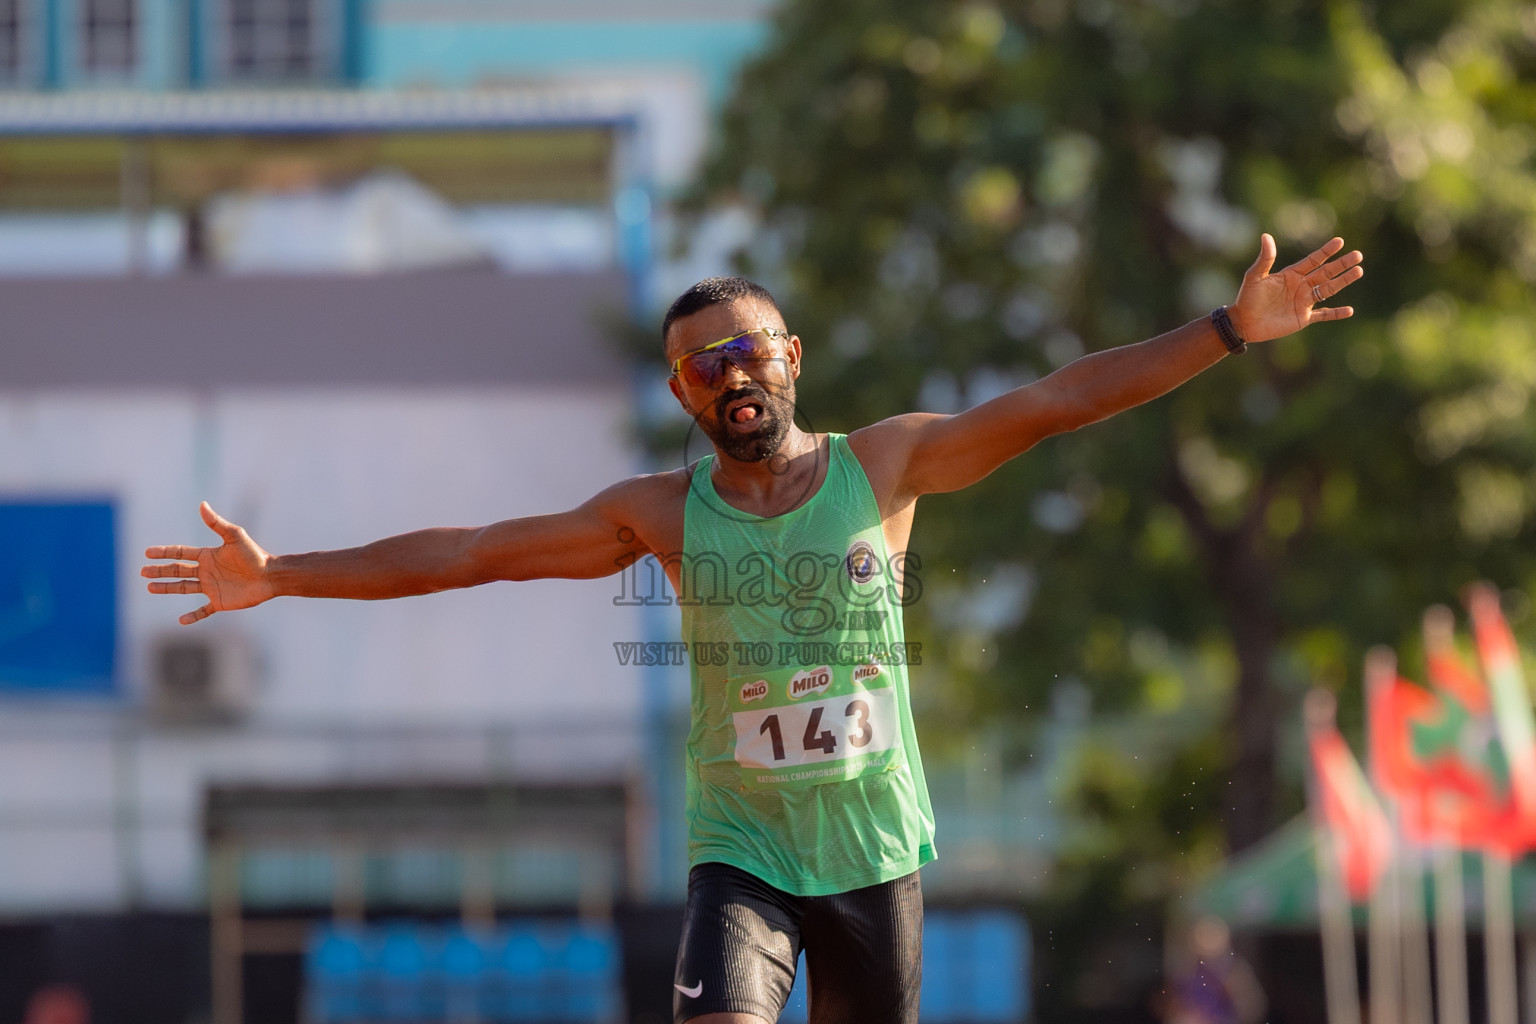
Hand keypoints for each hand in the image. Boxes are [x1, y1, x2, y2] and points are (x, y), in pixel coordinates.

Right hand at [141, 502, 274, 623]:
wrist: (271, 576)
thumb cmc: (254, 555)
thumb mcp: (234, 536)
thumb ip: (217, 523)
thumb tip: (202, 504)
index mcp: (208, 556)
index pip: (181, 554)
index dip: (165, 552)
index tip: (147, 552)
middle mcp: (207, 571)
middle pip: (178, 570)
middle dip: (160, 571)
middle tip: (142, 571)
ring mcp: (212, 587)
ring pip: (184, 588)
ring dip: (167, 588)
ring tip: (149, 587)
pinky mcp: (220, 602)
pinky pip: (203, 611)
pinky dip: (193, 616)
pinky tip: (181, 620)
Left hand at [1227, 234, 1362, 343]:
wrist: (1243, 323)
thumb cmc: (1247, 298)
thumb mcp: (1254, 276)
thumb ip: (1265, 259)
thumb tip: (1266, 236)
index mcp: (1291, 274)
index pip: (1313, 260)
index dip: (1326, 252)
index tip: (1340, 242)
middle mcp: (1301, 286)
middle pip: (1326, 273)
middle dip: (1341, 264)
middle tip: (1358, 255)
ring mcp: (1303, 302)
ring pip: (1328, 290)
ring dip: (1343, 282)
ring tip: (1359, 271)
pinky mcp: (1303, 318)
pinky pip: (1324, 315)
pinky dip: (1336, 314)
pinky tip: (1349, 311)